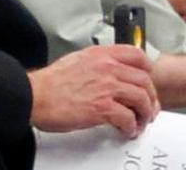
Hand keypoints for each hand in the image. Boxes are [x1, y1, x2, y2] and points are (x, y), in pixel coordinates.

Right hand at [28, 44, 159, 137]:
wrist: (35, 96)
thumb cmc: (50, 83)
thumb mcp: (76, 60)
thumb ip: (96, 63)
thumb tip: (108, 72)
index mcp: (100, 55)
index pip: (137, 55)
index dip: (147, 70)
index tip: (148, 80)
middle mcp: (107, 67)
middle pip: (144, 80)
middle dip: (150, 97)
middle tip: (148, 108)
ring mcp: (107, 86)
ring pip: (141, 99)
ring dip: (144, 114)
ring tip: (139, 122)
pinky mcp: (103, 107)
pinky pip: (128, 118)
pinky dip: (131, 127)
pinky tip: (126, 130)